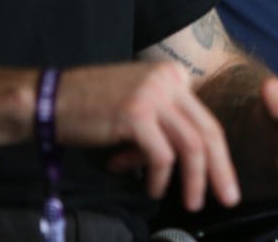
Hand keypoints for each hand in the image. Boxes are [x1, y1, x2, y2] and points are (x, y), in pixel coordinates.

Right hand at [57, 62, 239, 211]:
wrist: (47, 99)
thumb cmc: (89, 108)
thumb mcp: (136, 107)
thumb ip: (162, 127)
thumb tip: (177, 164)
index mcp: (172, 75)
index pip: (205, 119)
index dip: (216, 154)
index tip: (221, 179)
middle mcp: (169, 79)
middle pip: (208, 130)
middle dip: (220, 169)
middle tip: (229, 197)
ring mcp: (154, 94)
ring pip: (192, 145)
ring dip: (195, 180)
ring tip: (192, 203)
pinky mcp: (136, 113)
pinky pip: (162, 155)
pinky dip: (160, 177)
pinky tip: (152, 189)